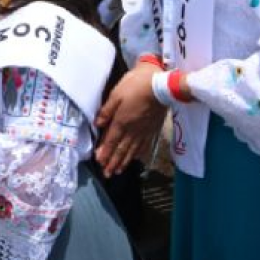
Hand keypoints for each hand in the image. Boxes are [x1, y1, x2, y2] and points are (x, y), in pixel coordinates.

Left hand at [94, 63, 166, 177]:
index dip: (104, 153)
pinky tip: (135, 158)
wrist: (161, 86)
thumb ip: (107, 111)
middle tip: (107, 174)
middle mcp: (132, 130)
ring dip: (124, 162)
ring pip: (132, 150)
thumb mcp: (116, 94)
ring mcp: (144, 131)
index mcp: (121, 121)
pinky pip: (144, 145)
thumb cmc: (136, 86)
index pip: (111, 141)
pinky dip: (138, 154)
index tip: (99, 162)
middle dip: (113, 162)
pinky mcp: (153, 129)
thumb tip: (97, 124)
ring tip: (118, 171)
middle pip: (121, 149)